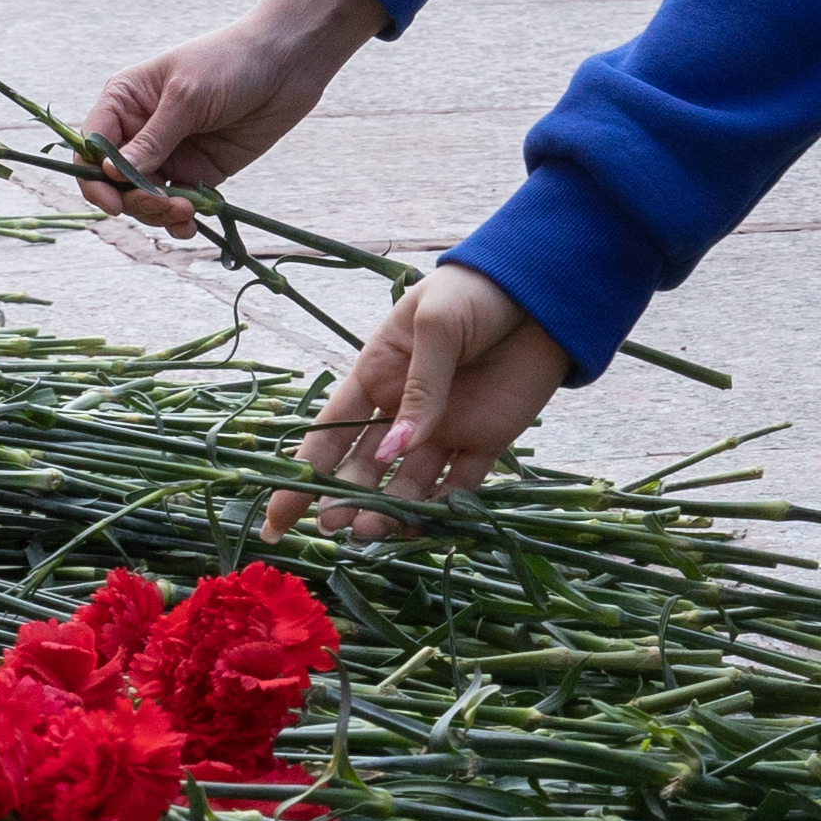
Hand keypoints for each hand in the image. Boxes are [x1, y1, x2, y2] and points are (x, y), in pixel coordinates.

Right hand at [83, 0, 388, 225]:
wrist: (289, 62)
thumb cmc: (231, 63)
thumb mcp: (187, 97)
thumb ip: (152, 139)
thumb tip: (109, 173)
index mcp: (124, 102)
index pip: (91, 148)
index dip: (94, 179)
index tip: (114, 202)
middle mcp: (140, 130)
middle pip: (115, 182)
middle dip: (134, 200)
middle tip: (165, 205)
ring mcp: (170, 153)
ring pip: (144, 198)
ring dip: (157, 213)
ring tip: (184, 213)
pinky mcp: (199, 171)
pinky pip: (177, 204)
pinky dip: (179, 219)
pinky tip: (189, 225)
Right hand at [274, 263, 572, 524]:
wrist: (543, 290)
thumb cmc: (474, 293)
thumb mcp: (435, 326)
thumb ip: (419, 389)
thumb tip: (393, 451)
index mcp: (376, 376)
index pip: (329, 433)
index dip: (302, 475)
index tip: (278, 517)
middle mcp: (403, 412)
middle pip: (364, 468)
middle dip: (343, 499)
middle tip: (333, 525)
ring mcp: (444, 430)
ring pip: (408, 484)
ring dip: (387, 510)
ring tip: (371, 530)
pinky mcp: (486, 441)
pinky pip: (460, 486)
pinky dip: (444, 510)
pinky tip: (424, 527)